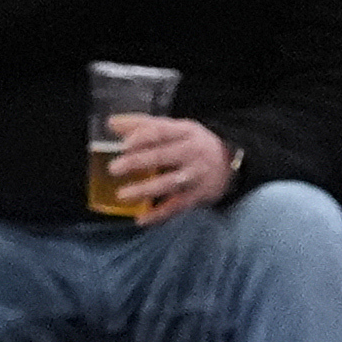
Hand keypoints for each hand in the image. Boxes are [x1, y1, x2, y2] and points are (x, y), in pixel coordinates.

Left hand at [102, 113, 233, 225]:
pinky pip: (177, 206)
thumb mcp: (175, 128)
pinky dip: (159, 214)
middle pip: (164, 156)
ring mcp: (197, 175)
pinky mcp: (198, 195)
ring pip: (170, 183)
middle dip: (138, 162)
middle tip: (114, 169)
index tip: (123, 145)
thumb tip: (112, 123)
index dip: (142, 137)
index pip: (162, 131)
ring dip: (145, 190)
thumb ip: (143, 125)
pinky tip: (141, 219)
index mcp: (186, 132)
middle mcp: (193, 152)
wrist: (230, 163)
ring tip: (122, 195)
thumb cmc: (192, 144)